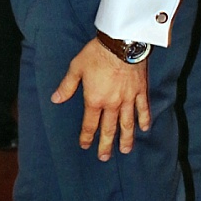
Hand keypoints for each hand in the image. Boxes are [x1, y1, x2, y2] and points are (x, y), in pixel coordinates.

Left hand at [51, 37, 149, 160]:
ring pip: (127, 124)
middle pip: (109, 129)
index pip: (89, 124)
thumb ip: (67, 86)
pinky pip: (143, 109)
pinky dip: (144, 119)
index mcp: (95, 100)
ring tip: (125, 150)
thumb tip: (55, 99)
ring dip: (126, 139)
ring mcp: (128, 99)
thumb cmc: (97, 53)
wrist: (122, 42)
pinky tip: (145, 129)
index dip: (86, 136)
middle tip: (104, 157)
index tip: (85, 145)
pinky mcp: (140, 91)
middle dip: (106, 145)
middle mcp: (112, 104)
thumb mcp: (77, 67)